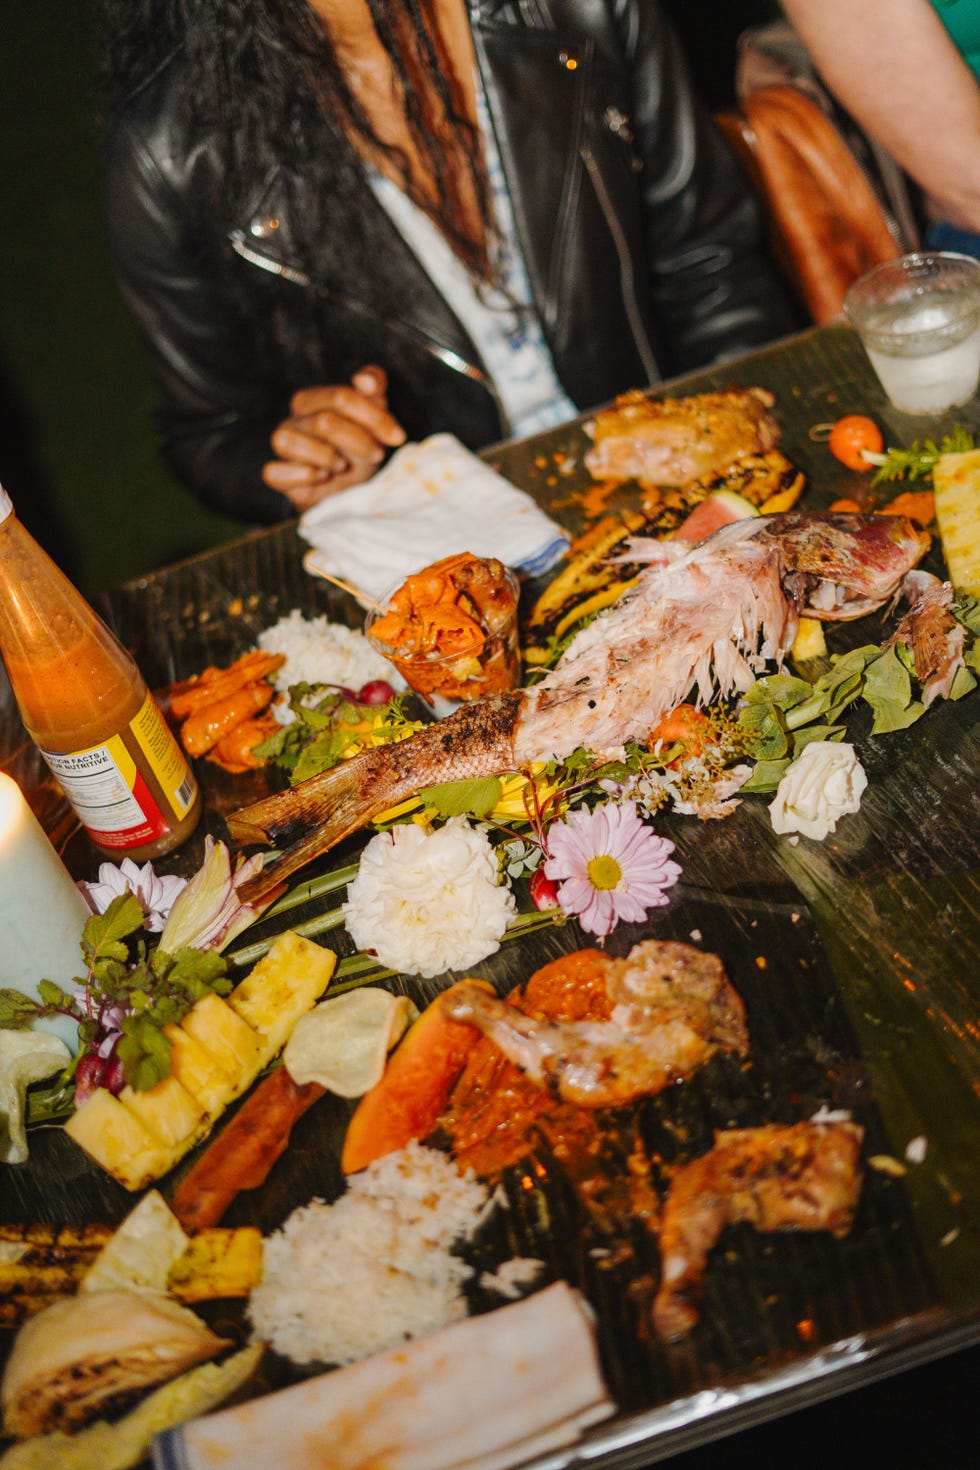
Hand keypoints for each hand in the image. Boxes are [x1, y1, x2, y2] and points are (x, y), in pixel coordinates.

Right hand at [262, 366, 405, 512]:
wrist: (348, 490)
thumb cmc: (359, 450)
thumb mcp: (373, 418)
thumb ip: (373, 388)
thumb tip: (364, 379)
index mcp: (312, 401)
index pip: (340, 398)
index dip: (373, 417)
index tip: (396, 437)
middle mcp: (293, 420)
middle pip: (323, 422)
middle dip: (358, 441)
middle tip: (376, 455)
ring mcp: (282, 447)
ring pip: (291, 442)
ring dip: (328, 458)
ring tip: (343, 466)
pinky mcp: (277, 475)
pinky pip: (275, 472)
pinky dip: (303, 476)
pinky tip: (322, 477)